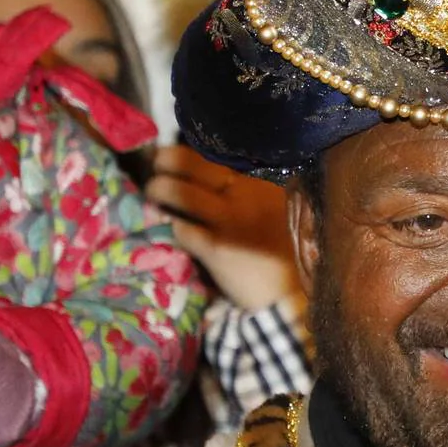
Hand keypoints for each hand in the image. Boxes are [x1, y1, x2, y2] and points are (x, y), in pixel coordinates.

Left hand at [147, 145, 300, 310]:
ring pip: (181, 193)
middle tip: (155, 165)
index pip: (213, 160)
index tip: (171, 155)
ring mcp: (227, 221)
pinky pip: (183, 230)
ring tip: (153, 193)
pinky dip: (175, 227)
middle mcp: (241, 196)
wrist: (294, 292)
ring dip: (160, 190)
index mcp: (256, 186)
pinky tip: (175, 229)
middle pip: (193, 165)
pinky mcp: (216, 248)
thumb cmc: (284, 252)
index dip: (187, 154)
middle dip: (167, 161)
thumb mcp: (273, 211)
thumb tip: (218, 184)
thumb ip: (249, 195)